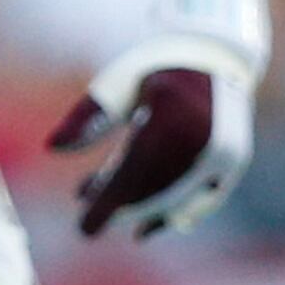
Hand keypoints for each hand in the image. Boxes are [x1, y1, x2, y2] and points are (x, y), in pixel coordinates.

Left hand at [54, 32, 256, 237]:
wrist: (213, 55)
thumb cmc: (157, 66)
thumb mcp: (117, 85)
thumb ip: (87, 117)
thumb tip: (50, 148)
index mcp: (170, 110)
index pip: (133, 171)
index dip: (108, 203)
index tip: (84, 229)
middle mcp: (202, 133)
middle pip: (155, 189)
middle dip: (122, 209)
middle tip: (90, 223)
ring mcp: (223, 148)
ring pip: (178, 197)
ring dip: (144, 212)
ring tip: (116, 215)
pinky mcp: (234, 159)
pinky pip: (203, 197)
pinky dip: (176, 213)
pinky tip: (148, 227)